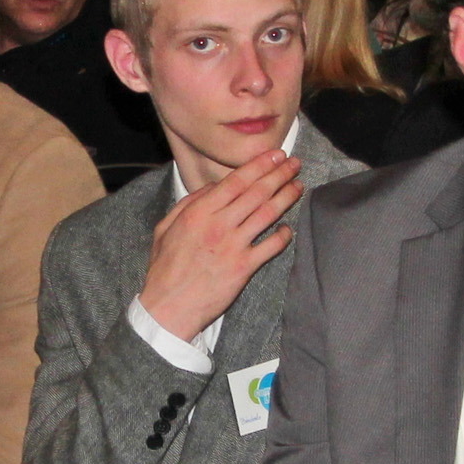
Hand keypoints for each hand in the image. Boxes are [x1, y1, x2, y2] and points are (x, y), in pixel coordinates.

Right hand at [137, 149, 304, 342]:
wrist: (168, 307)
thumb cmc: (165, 269)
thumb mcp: (166, 227)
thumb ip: (189, 203)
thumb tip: (214, 186)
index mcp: (199, 212)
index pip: (236, 180)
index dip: (260, 165)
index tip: (276, 155)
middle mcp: (219, 224)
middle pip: (257, 192)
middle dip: (279, 174)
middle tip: (295, 164)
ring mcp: (233, 246)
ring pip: (268, 213)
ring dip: (287, 197)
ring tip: (298, 186)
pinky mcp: (244, 268)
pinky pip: (271, 246)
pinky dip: (283, 235)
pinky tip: (288, 227)